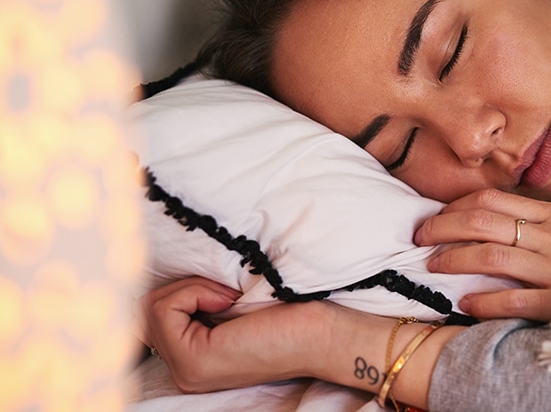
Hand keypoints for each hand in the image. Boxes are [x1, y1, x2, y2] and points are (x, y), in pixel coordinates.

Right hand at [135, 277, 462, 408]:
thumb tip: (171, 261)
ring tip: (229, 295)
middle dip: (184, 287)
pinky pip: (165, 310)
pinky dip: (194, 292)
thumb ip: (199, 296)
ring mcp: (187, 370)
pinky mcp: (195, 362)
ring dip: (191, 288)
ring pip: (152, 308)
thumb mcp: (232, 300)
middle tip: (228, 291)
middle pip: (145, 311)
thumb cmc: (290, 309)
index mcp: (193, 357)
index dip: (182, 289)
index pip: (151, 315)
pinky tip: (228, 300)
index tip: (223, 289)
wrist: (324, 330)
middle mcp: (183, 370)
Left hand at [414, 189, 550, 321]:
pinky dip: (486, 301)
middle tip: (418, 236)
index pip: (495, 199)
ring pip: (491, 256)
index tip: (437, 214)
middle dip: (443, 226)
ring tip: (431, 265)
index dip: (458, 206)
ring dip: (454, 259)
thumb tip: (515, 224)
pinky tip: (467, 304)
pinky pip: (516, 299)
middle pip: (483, 221)